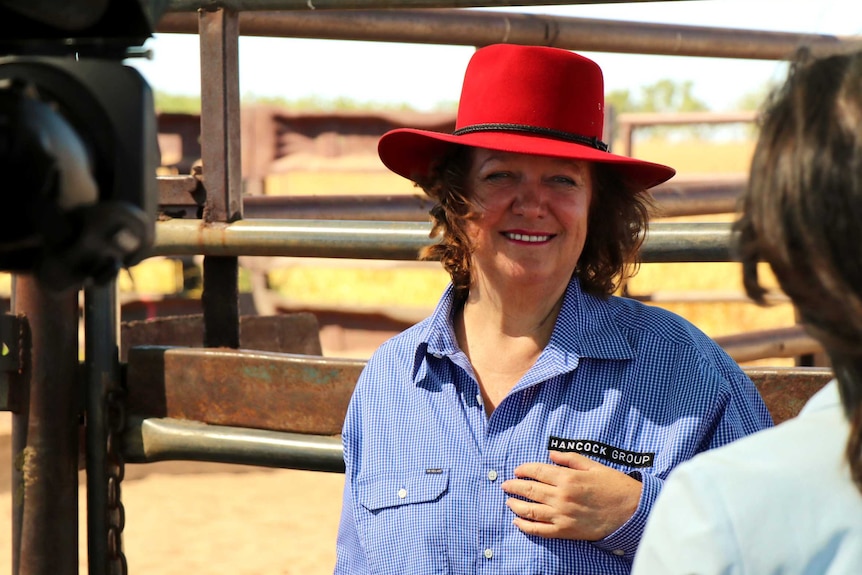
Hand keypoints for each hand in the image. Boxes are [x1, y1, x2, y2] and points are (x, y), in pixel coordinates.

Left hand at [500, 450, 641, 540]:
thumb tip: (551, 454)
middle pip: (530, 490)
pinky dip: (526, 526)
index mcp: (568, 478)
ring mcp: (562, 515)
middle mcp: (562, 496)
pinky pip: (540, 530)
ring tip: (509, 501)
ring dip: (516, 505)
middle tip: (505, 485)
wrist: (631, 511)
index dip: (524, 470)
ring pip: (531, 510)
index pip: (537, 471)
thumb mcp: (593, 465)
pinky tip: (518, 522)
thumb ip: (570, 458)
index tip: (517, 470)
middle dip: (514, 486)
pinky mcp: (566, 531)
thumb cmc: (613, 485)